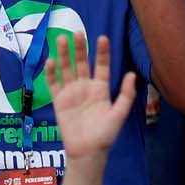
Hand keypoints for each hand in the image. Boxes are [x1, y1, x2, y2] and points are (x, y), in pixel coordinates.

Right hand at [44, 32, 136, 161]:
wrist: (87, 152)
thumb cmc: (105, 135)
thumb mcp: (119, 115)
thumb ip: (126, 96)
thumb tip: (133, 74)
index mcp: (101, 88)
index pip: (101, 65)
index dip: (102, 52)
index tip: (102, 37)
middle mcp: (85, 86)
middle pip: (82, 63)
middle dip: (80, 48)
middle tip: (78, 32)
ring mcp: (71, 92)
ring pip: (66, 68)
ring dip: (64, 54)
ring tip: (62, 39)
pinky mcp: (58, 100)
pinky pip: (53, 83)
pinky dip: (51, 72)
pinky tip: (51, 61)